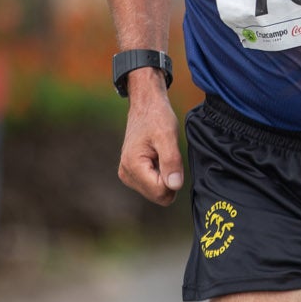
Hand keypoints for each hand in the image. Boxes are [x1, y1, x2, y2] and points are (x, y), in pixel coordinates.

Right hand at [117, 89, 183, 205]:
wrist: (146, 106)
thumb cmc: (157, 117)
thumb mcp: (168, 136)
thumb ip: (171, 161)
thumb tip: (175, 186)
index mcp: (133, 166)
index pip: (161, 192)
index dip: (173, 179)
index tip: (171, 157)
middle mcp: (126, 173)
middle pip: (158, 195)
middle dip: (168, 179)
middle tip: (167, 156)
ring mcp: (127, 174)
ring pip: (156, 192)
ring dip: (164, 176)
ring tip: (161, 155)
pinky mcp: (131, 173)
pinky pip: (152, 186)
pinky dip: (160, 174)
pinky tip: (157, 157)